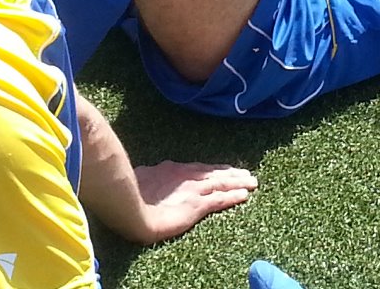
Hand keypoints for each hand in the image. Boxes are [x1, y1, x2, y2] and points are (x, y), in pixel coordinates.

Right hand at [121, 161, 257, 243]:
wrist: (128, 209)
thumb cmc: (127, 195)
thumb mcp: (138, 179)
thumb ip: (148, 178)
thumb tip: (146, 176)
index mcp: (172, 170)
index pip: (199, 169)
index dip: (213, 169)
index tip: (224, 169)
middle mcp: (185, 176)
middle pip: (214, 173)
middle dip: (231, 173)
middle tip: (246, 174)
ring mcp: (192, 190)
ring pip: (221, 183)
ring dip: (238, 182)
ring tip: (252, 182)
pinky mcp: (196, 205)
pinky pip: (220, 200)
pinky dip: (233, 197)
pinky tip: (245, 196)